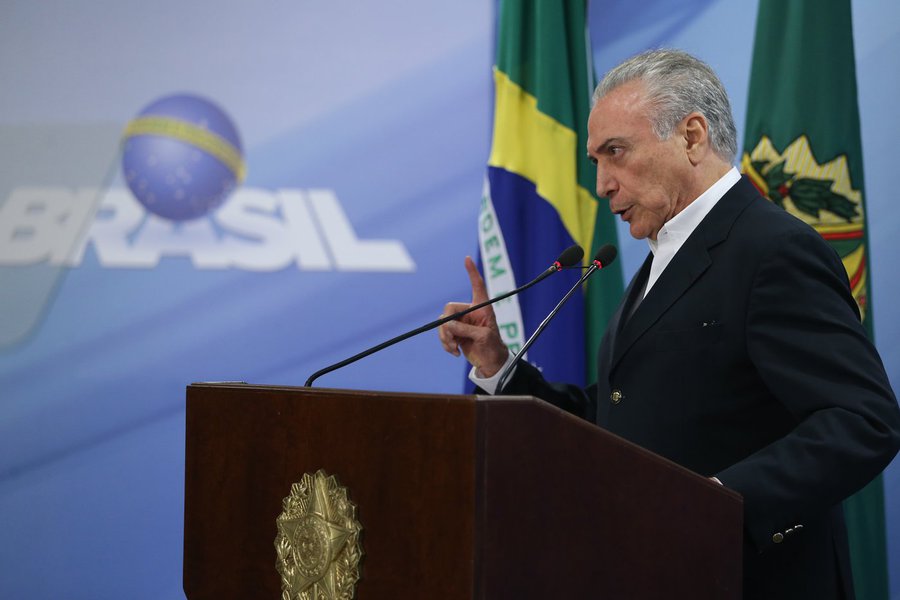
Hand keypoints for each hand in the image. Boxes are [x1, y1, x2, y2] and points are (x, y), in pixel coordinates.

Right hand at [438, 256, 508, 376]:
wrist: (489, 362)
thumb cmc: (492, 347)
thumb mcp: (483, 337)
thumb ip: (466, 330)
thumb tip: (448, 326)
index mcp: (482, 308)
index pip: (477, 286)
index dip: (472, 272)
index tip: (467, 259)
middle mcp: (470, 312)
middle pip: (449, 309)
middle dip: (447, 325)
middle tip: (452, 339)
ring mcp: (461, 322)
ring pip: (443, 323)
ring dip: (445, 337)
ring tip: (454, 348)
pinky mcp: (454, 333)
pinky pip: (442, 333)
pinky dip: (445, 344)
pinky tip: (454, 352)